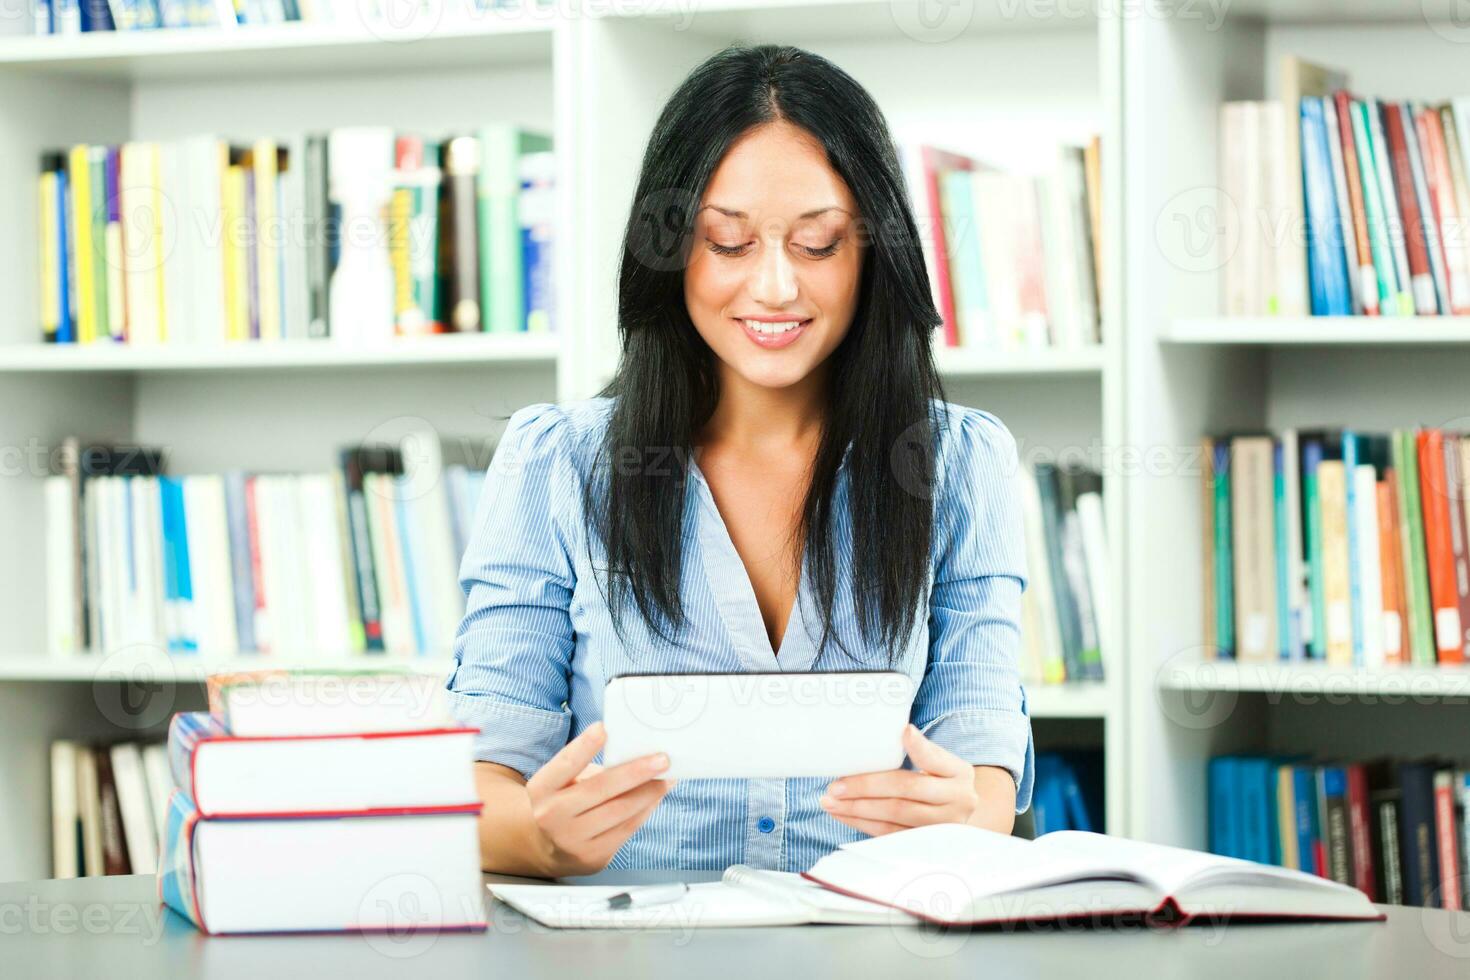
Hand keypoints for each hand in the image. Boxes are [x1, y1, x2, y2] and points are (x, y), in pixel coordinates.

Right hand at [525, 721, 674, 874]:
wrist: (547, 845)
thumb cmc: (564, 799)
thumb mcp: (564, 781)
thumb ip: (589, 766)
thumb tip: (635, 752)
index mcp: (542, 788)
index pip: (566, 763)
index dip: (584, 746)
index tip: (604, 728)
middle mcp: (552, 815)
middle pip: (600, 789)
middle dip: (636, 772)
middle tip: (662, 759)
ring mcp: (572, 839)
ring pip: (619, 811)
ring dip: (649, 792)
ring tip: (667, 778)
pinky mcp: (592, 857)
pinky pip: (626, 829)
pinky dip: (645, 810)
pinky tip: (656, 797)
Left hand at [819, 724, 979, 836]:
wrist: (958, 815)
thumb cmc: (940, 782)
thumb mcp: (941, 763)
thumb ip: (922, 750)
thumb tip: (904, 731)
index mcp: (958, 773)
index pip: (935, 758)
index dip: (919, 748)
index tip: (905, 732)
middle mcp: (956, 801)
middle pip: (907, 791)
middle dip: (866, 787)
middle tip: (836, 786)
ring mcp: (941, 826)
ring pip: (895, 816)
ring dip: (858, 809)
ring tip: (831, 802)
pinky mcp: (925, 844)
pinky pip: (890, 834)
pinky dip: (863, 824)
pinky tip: (844, 815)